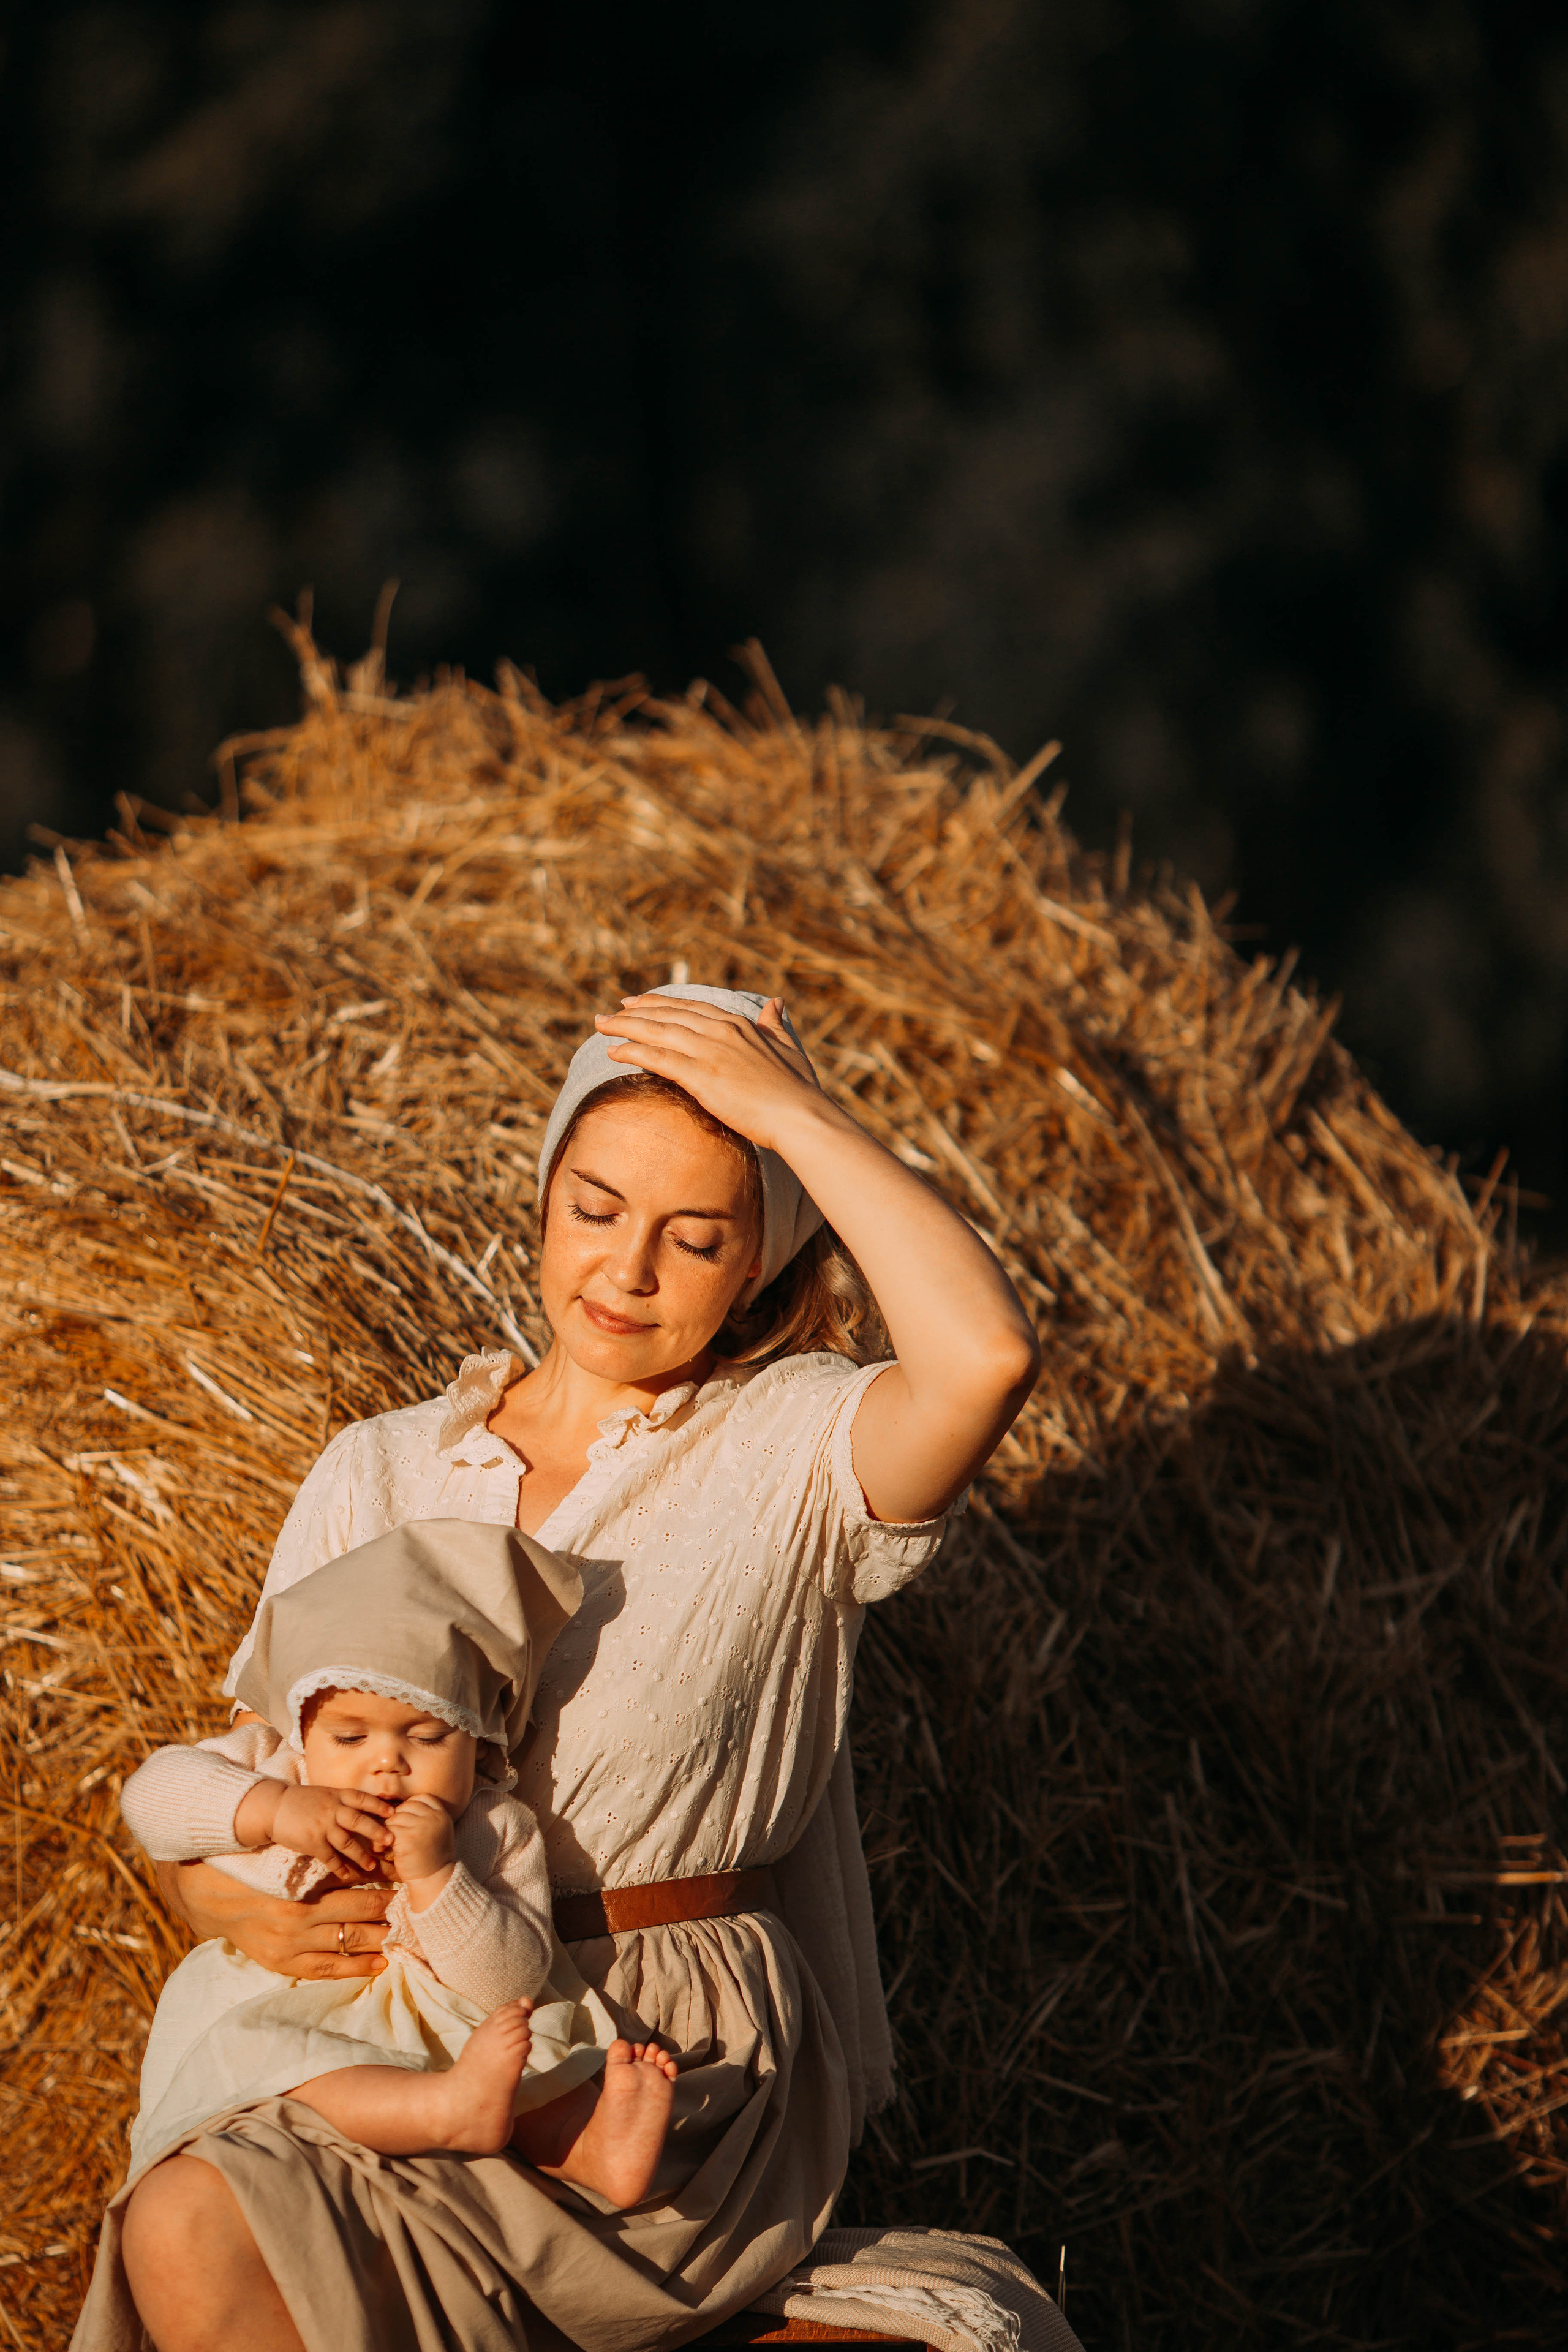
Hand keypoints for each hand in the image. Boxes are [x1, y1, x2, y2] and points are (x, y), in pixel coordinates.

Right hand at [155, 1859, 390, 1978]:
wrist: (215, 1899)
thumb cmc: (259, 1872)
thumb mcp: (292, 1861)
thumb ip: (329, 1861)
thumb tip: (372, 1859)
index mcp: (303, 1887)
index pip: (357, 1888)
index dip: (387, 1889)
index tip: (410, 1887)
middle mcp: (299, 1918)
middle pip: (358, 1918)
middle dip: (390, 1915)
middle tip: (417, 1913)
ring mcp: (291, 1945)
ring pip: (347, 1944)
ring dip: (379, 1941)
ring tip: (405, 1938)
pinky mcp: (284, 1964)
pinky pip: (326, 1969)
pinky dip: (355, 1967)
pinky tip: (380, 1964)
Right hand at [248, 1782, 393, 1875]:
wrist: (273, 1808)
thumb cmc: (302, 1801)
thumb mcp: (325, 1794)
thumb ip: (342, 1800)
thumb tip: (366, 1809)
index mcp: (336, 1795)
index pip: (362, 1798)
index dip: (379, 1805)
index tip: (394, 1812)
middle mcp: (332, 1809)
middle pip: (359, 1821)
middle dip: (376, 1831)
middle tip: (391, 1841)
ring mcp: (322, 1826)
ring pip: (347, 1842)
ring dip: (361, 1855)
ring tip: (372, 1865)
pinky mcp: (311, 1842)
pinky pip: (329, 1857)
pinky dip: (339, 1867)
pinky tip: (347, 1875)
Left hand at [387, 1793, 455, 1896]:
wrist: (434, 1881)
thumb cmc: (432, 1858)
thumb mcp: (437, 1832)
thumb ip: (427, 1817)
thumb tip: (400, 1806)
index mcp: (442, 1815)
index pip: (421, 1798)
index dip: (410, 1806)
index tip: (404, 1821)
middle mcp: (434, 1818)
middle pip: (405, 1806)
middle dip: (396, 1819)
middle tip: (391, 1834)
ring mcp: (421, 1827)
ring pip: (394, 1818)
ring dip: (386, 1830)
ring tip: (385, 1843)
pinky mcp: (408, 1838)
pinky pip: (388, 1830)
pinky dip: (380, 1840)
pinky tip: (380, 1850)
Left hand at [595, 995, 821, 1155]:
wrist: (799, 1115)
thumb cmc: (797, 1088)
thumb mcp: (787, 1047)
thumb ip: (775, 1024)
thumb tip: (776, 1002)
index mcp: (738, 1025)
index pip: (691, 1007)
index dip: (661, 1003)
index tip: (637, 1003)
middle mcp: (720, 1031)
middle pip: (667, 1015)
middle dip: (634, 1012)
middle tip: (609, 1013)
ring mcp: (709, 1051)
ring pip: (657, 1032)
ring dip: (624, 1027)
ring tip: (600, 1026)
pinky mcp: (701, 1076)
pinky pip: (658, 1058)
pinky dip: (633, 1051)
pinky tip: (613, 1051)